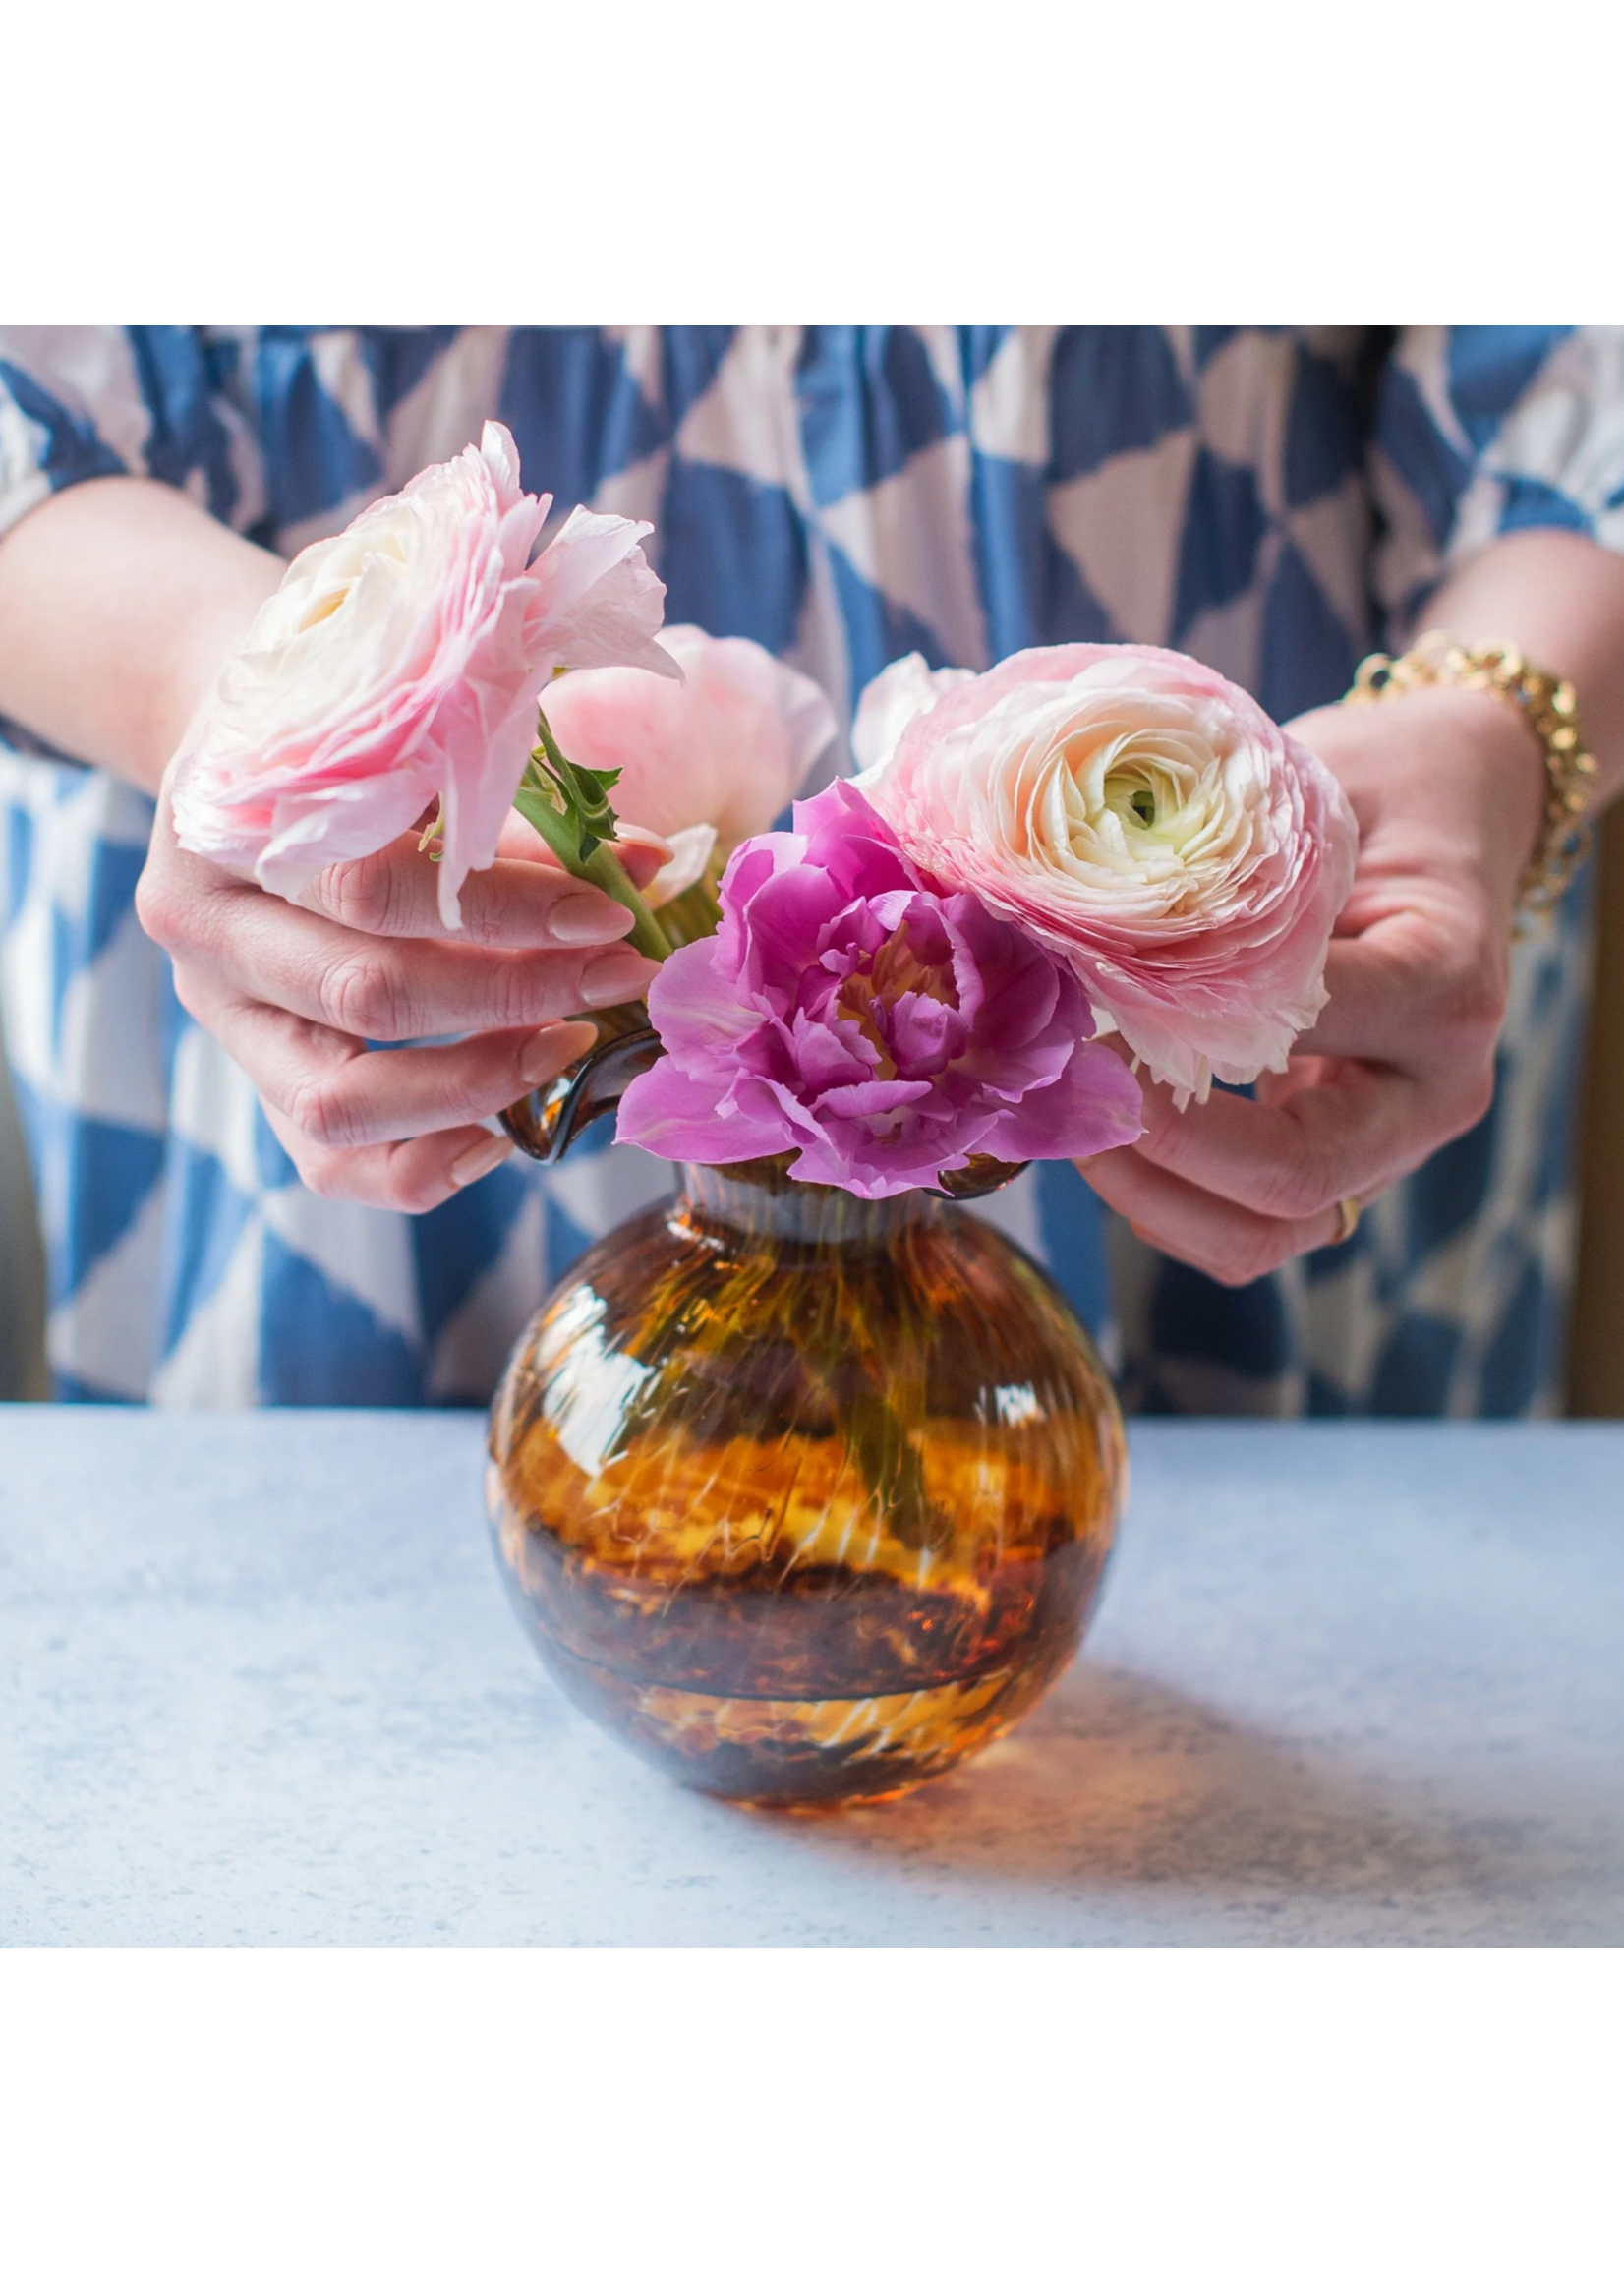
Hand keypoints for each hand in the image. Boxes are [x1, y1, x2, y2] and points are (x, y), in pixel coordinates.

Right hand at [136, 784, 662, 1210]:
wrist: (247, 761)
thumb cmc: (342, 739)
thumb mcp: (413, 745)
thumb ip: (516, 814)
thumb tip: (647, 867)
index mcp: (226, 826)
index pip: (373, 889)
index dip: (504, 910)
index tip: (606, 915)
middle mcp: (204, 929)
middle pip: (363, 996)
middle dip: (513, 996)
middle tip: (616, 980)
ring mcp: (221, 1015)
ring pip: (336, 1104)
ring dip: (470, 1090)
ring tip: (566, 1050)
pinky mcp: (253, 1079)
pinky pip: (329, 1162)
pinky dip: (421, 1166)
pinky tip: (501, 1137)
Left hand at [1076, 685, 1545, 1283]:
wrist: (1452, 813)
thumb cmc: (1380, 787)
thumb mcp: (1318, 789)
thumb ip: (1233, 861)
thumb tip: (1082, 927)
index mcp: (1443, 985)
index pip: (1303, 1030)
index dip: (1179, 1027)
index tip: (1086, 997)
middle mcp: (1433, 1089)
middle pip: (1294, 1179)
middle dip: (1158, 1146)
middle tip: (1070, 1084)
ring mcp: (1392, 1143)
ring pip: (1268, 1236)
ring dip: (1151, 1198)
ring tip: (1072, 1124)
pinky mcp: (1342, 1166)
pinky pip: (1248, 1227)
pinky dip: (1162, 1200)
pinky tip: (1102, 1134)